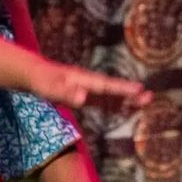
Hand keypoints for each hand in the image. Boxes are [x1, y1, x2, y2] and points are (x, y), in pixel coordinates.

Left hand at [27, 59, 148, 111]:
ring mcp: (85, 88)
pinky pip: (101, 101)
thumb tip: (82, 98)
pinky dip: (113, 104)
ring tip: (145, 103)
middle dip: (130, 94)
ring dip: (125, 99)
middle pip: (111, 90)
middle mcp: (87, 82)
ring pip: (108, 95)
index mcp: (81, 79)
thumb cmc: (39, 80)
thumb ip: (64, 92)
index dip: (121, 89)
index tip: (140, 90)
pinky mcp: (82, 95)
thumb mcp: (48, 87)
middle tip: (150, 98)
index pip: (105, 86)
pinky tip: (123, 109)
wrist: (31, 73)